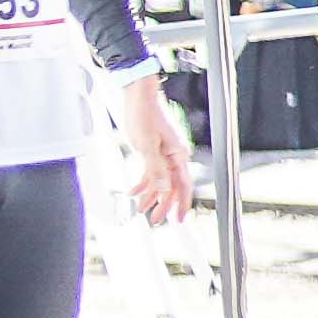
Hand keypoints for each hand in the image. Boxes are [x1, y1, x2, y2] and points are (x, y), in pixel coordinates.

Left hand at [122, 72, 192, 230]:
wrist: (137, 97)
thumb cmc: (143, 116)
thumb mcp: (146, 146)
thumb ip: (155, 169)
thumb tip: (163, 189)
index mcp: (178, 155)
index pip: (183, 186)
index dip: (180, 203)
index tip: (178, 219)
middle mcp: (174, 156)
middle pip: (172, 186)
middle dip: (164, 204)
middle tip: (156, 220)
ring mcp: (163, 154)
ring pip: (160, 181)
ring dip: (152, 196)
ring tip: (142, 210)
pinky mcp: (152, 151)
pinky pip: (151, 172)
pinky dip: (143, 183)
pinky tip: (134, 192)